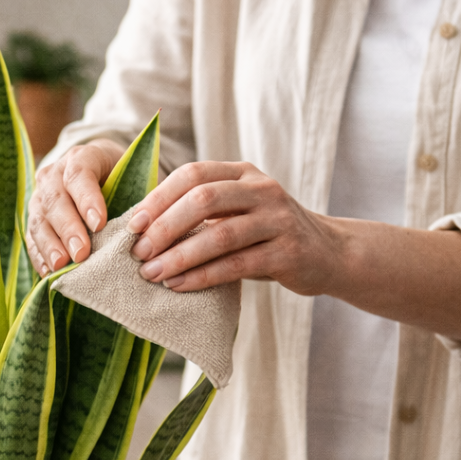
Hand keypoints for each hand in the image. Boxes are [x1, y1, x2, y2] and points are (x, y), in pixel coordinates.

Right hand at [26, 139, 124, 275]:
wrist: (104, 176)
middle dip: (68, 228)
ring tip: (61, 265)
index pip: (79, 174)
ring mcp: (41, 196)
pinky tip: (48, 271)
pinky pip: (32, 237)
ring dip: (50, 244)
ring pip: (39, 219)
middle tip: (81, 253)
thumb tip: (140, 229)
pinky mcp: (34, 218)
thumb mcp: (133, 179)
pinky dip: (39, 255)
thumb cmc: (124, 180)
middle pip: (56, 199)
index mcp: (82, 157)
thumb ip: (134, 199)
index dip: (87, 199)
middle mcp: (55, 174)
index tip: (99, 224)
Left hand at [128, 160, 337, 294]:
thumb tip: (143, 230)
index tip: (133, 224)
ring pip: (220, 234)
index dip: (159, 197)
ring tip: (152, 274)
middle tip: (139, 252)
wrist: (327, 253)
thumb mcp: (238, 212)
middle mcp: (262, 190)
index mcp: (243, 173)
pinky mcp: (287, 253)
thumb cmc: (267, 235)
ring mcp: (278, 220)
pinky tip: (179, 285)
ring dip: (180, 256)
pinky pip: (236, 264)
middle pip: (203, 199)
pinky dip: (203, 275)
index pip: (193, 173)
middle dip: (165, 227)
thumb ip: (202, 214)